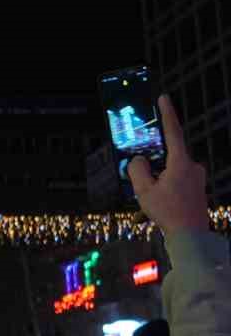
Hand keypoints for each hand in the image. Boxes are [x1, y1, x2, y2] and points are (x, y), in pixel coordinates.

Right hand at [128, 95, 210, 232]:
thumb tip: (139, 160)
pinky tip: (160, 203)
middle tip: (145, 181)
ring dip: (159, 179)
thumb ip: (137, 169)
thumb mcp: (143, 191)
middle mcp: (193, 167)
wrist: (191, 236)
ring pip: (171, 170)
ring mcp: (197, 178)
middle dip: (153, 165)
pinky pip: (177, 180)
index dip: (167, 114)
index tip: (164, 98)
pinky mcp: (198, 188)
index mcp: (181, 163)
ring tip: (152, 200)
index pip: (173, 132)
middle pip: (167, 156)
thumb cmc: (168, 213)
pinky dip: (166, 186)